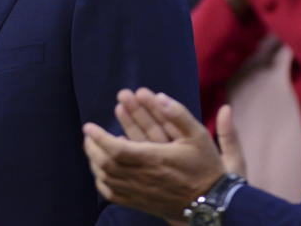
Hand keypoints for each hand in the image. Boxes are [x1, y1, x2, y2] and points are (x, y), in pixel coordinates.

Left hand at [83, 89, 227, 222]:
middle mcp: (144, 178)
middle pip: (107, 164)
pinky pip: (114, 195)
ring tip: (92, 146)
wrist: (212, 202)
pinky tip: (101, 170)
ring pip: (107, 179)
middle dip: (93, 146)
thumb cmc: (205, 166)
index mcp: (156, 159)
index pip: (118, 150)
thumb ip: (178, 115)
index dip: (100, 138)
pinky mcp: (141, 203)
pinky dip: (102, 181)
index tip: (89, 126)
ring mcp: (141, 193)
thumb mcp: (198, 135)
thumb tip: (159, 96)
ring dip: (95, 161)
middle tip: (88, 133)